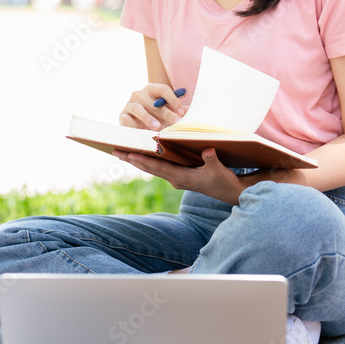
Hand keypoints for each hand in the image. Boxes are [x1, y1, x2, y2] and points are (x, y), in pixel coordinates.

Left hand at [111, 147, 244, 205]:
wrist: (229, 192)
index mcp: (181, 178)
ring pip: (152, 168)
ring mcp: (176, 178)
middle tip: (114, 151)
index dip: (143, 160)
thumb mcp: (219, 170)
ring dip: (137, 160)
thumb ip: (212, 160)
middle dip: (132, 159)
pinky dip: (147, 161)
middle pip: (149, 168)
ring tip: (121, 152)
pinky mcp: (179, 176)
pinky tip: (140, 155)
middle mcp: (175, 179)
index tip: (129, 154)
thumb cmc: (223, 180)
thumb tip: (207, 151)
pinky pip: (159, 167)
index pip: (158, 168)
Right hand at [119, 83, 188, 131]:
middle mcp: (139, 94)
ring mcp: (129, 104)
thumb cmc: (156, 116)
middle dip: (166, 113)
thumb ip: (179, 111)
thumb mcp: (168, 112)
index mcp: (152, 89)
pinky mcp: (122, 116)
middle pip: (153, 102)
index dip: (173, 100)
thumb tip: (191, 112)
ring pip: (138, 109)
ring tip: (157, 127)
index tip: (182, 112)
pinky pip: (126, 119)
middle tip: (176, 122)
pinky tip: (141, 132)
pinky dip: (134, 126)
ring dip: (148, 118)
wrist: (137, 125)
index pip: (163, 89)